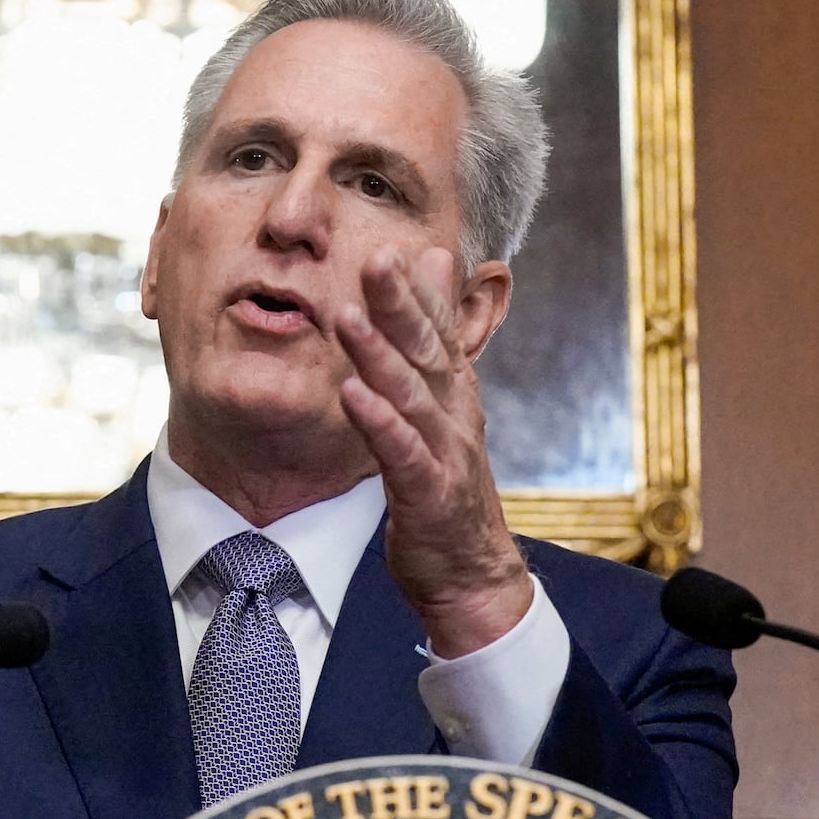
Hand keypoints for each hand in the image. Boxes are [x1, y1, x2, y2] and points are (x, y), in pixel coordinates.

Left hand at [334, 246, 530, 657]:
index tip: (390, 245)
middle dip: (400, 305)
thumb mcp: (442, 405)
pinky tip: (352, 395)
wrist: (470, 573)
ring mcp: (445, 452)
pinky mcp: (429, 492)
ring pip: (411, 395)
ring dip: (380, 356)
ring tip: (348, 317)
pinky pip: (401, 453)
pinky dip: (379, 422)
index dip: (415, 291)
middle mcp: (455, 414)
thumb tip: (437, 262)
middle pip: (426, 352)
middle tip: (374, 259)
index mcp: (454, 392)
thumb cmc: (446, 485)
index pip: (436, 332)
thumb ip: (437, 334)